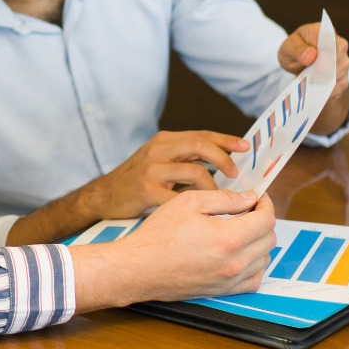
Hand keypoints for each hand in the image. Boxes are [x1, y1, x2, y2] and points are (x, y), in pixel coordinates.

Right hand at [70, 188, 277, 309]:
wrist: (138, 268)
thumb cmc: (158, 235)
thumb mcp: (189, 202)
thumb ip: (225, 198)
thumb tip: (250, 198)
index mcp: (229, 238)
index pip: (266, 219)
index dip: (266, 204)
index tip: (258, 197)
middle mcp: (235, 263)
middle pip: (269, 239)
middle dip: (263, 220)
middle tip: (247, 210)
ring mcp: (230, 280)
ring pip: (264, 259)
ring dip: (259, 242)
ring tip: (241, 230)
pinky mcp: (223, 291)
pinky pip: (254, 279)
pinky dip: (254, 265)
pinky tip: (240, 254)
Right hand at [82, 129, 250, 220]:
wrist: (102, 198)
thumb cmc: (136, 182)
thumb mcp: (159, 161)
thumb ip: (185, 158)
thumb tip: (223, 162)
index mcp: (164, 141)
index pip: (201, 135)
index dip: (226, 140)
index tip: (246, 147)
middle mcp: (158, 150)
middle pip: (199, 145)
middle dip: (224, 159)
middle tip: (236, 174)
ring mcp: (151, 170)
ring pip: (194, 171)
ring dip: (213, 186)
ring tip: (219, 198)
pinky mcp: (145, 190)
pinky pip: (179, 197)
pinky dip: (195, 205)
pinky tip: (201, 213)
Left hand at [278, 23, 348, 102]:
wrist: (300, 66)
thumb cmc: (294, 51)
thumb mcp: (288, 48)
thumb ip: (297, 49)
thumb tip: (311, 55)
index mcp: (323, 31)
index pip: (329, 38)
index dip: (323, 50)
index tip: (312, 59)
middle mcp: (339, 44)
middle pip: (337, 57)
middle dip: (321, 69)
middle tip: (307, 75)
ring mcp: (344, 61)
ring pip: (338, 73)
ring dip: (322, 80)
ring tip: (309, 81)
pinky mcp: (344, 77)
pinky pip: (338, 86)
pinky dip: (325, 90)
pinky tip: (315, 88)